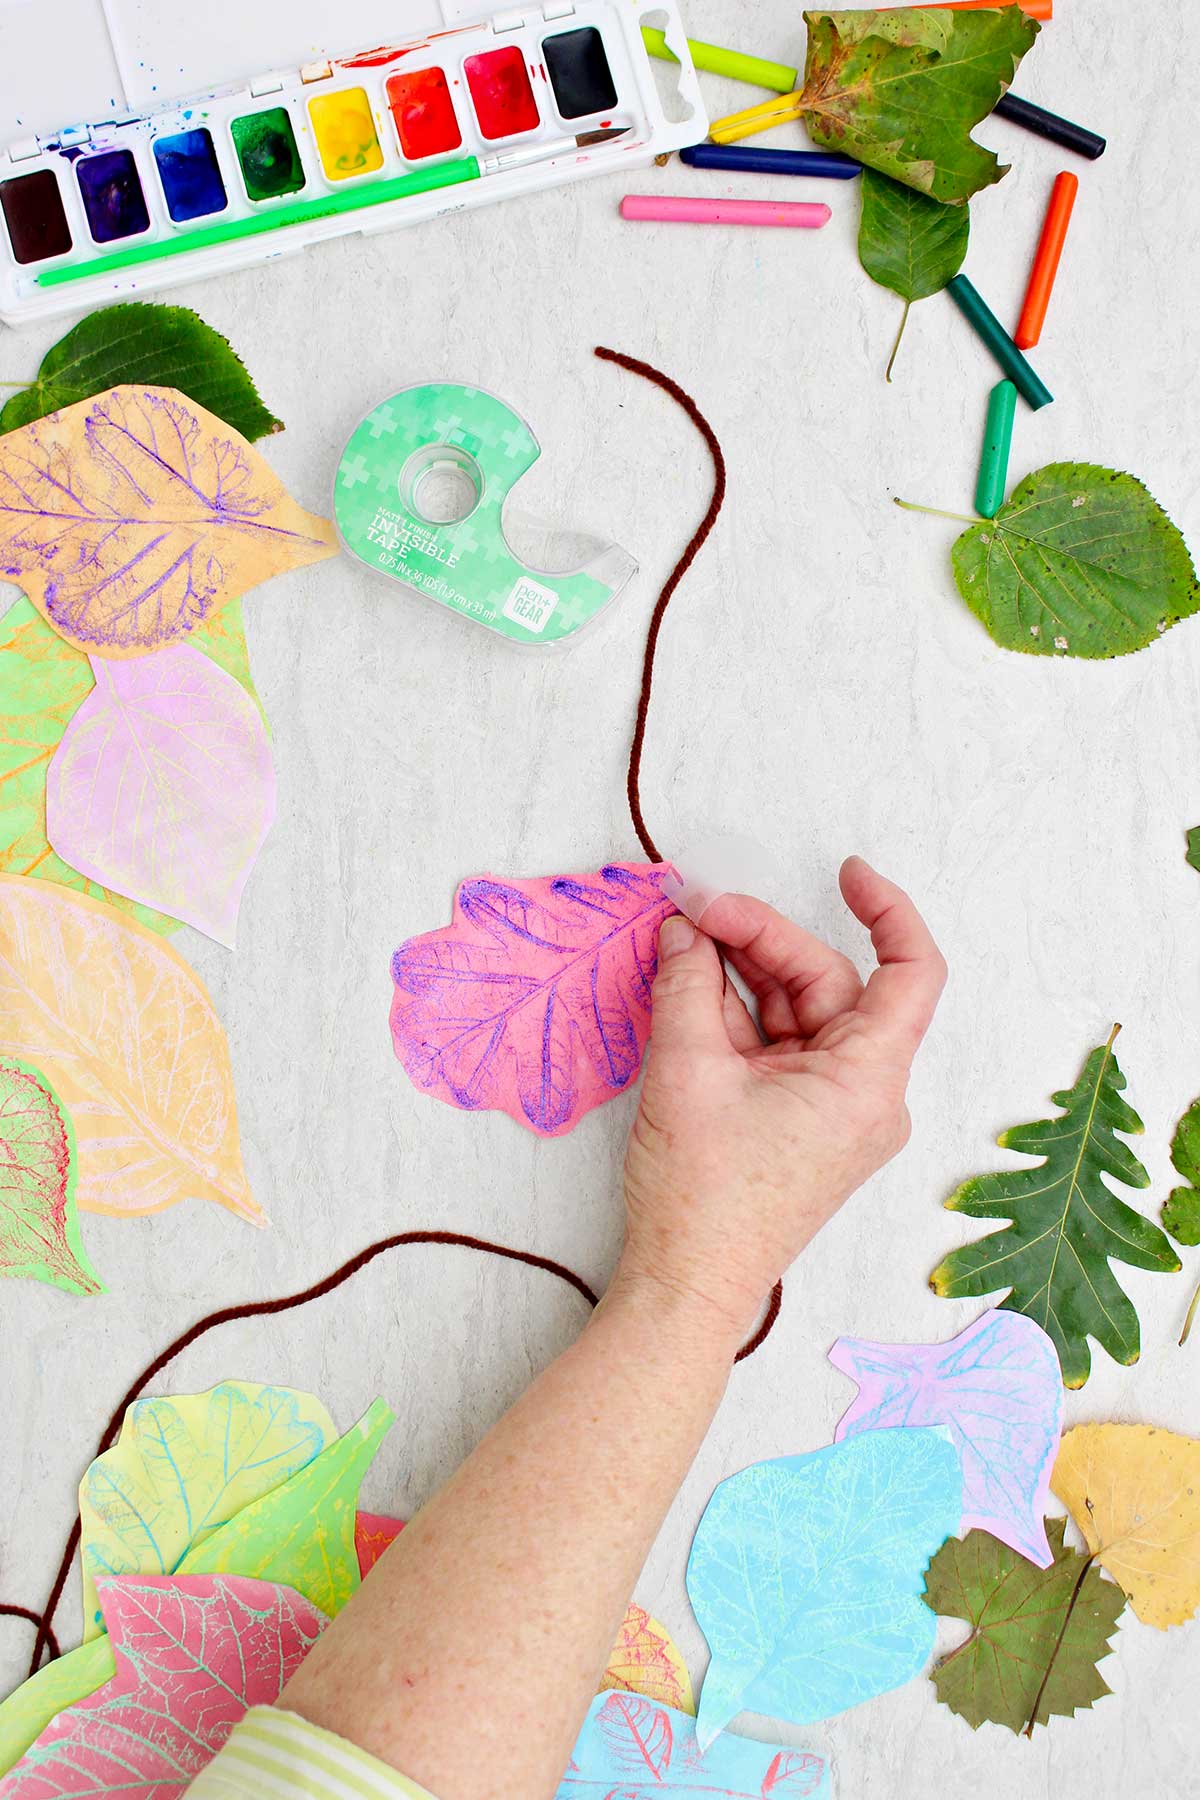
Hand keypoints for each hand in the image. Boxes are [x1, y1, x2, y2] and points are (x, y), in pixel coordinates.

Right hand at [618, 857, 946, 1344]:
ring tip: (680, 940)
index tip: (845, 873)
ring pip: (796, 1012)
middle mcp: (864, 1093)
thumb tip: (685, 927)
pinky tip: (688, 983)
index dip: (886, 910)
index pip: (911, 972)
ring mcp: (830, 1109)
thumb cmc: (701, 1196)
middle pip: (829, 984)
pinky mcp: (798, 1122)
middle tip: (695, 910)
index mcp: (867, 1082)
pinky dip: (735, 1015)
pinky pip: (776, 1047)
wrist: (685, 1286)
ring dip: (740, 974)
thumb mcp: (687, 1070)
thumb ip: (688, 983)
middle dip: (762, 940)